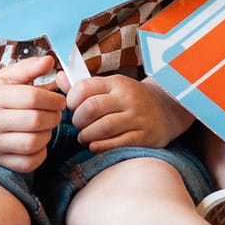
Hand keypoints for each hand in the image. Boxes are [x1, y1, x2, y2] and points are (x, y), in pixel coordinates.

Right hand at [0, 55, 62, 172]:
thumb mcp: (8, 76)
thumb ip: (30, 67)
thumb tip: (49, 61)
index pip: (32, 98)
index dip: (53, 99)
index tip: (60, 100)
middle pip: (35, 121)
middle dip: (54, 117)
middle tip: (56, 114)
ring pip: (32, 143)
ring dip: (47, 135)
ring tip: (46, 127)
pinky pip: (27, 163)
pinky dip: (40, 154)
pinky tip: (38, 142)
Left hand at [59, 73, 189, 151]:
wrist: (166, 110)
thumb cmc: (129, 100)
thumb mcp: (110, 87)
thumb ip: (83, 85)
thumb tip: (58, 77)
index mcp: (116, 83)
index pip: (84, 88)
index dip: (71, 100)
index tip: (71, 108)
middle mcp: (128, 98)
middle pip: (91, 109)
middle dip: (77, 120)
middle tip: (78, 125)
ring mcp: (138, 118)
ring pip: (103, 128)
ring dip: (86, 135)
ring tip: (84, 137)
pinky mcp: (145, 137)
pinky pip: (118, 143)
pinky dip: (100, 147)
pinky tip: (94, 146)